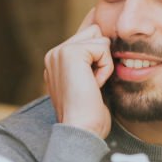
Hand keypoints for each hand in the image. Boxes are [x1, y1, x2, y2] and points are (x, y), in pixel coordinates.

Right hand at [44, 10, 113, 138]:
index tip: (92, 85)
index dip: (100, 59)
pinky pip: (103, 48)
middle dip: (102, 56)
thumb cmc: (89, 115)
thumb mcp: (89, 84)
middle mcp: (54, 54)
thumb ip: (91, 63)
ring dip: (104, 63)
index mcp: (56, 61)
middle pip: (94, 32)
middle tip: (92, 84)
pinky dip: (106, 68)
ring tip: (92, 85)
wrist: (81, 129)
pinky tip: (94, 85)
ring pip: (99, 38)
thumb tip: (107, 42)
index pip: (88, 39)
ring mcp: (59, 52)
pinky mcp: (70, 53)